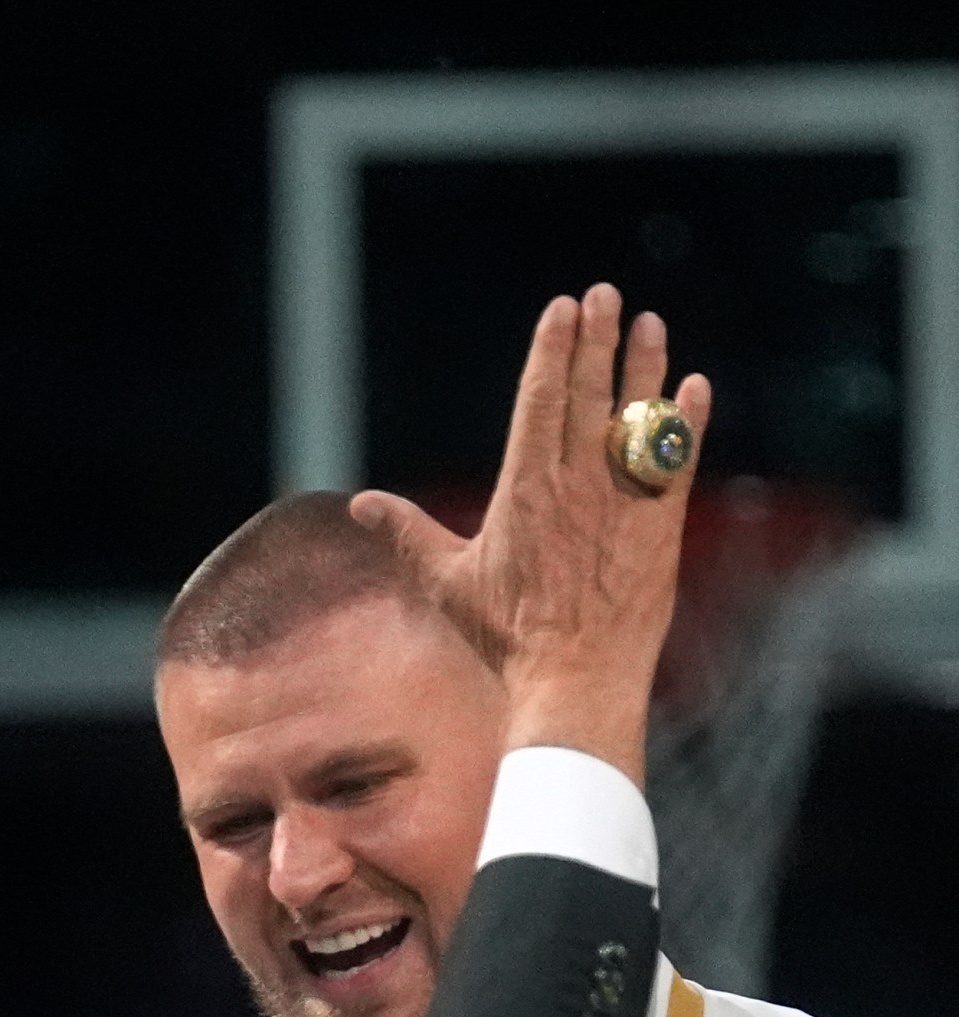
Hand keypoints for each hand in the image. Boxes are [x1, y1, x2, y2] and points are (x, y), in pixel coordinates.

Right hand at [351, 283, 710, 784]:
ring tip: (652, 326)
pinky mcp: (662, 527)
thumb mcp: (449, 582)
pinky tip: (696, 388)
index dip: (554, 349)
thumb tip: (360, 505)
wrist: (575, 681)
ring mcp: (624, 501)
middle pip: (589, 393)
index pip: (541, 398)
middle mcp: (576, 483)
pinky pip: (680, 461)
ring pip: (637, 418)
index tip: (564, 308)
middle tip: (609, 296)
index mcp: (524, 487)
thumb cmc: (507, 638)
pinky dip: (689, 423)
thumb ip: (408, 533)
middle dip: (599, 340)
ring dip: (646, 368)